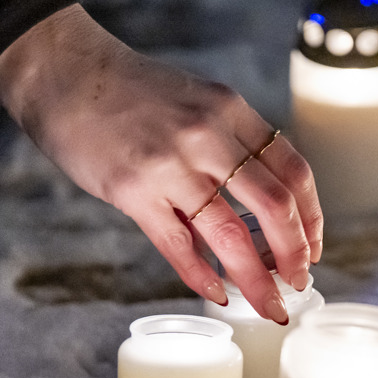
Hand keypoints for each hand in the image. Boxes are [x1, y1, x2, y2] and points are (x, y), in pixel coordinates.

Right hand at [0, 4, 322, 323]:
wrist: (63, 71)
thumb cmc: (128, 91)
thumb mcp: (195, 100)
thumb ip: (228, 143)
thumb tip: (260, 202)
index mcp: (231, 110)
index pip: (293, 170)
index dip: (312, 217)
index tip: (313, 248)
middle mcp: (208, 135)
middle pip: (275, 206)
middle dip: (295, 254)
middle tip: (299, 283)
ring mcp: (170, 164)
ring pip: (232, 235)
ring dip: (257, 280)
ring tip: (270, 307)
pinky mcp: (133, 190)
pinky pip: (179, 246)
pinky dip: (203, 277)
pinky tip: (218, 294)